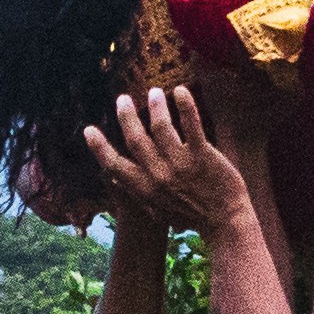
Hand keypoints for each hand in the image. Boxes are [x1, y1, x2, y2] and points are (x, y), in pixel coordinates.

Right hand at [85, 84, 252, 236]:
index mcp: (145, 189)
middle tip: (122, 98)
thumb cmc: (191, 217)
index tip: (89, 130)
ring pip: (161, 127)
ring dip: (155, 106)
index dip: (100, 147)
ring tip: (154, 92)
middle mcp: (158, 175)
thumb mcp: (158, 211)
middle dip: (125, 115)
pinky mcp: (202, 155)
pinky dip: (185, 105)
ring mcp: (180, 164)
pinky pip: (191, 124)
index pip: (115, 165)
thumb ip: (138, 192)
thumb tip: (114, 177)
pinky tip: (180, 91)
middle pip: (135, 139)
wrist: (224, 222)